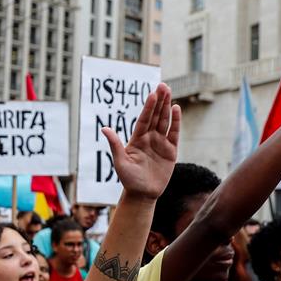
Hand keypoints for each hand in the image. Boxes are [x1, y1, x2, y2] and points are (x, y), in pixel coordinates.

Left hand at [101, 82, 179, 200]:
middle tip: (163, 85)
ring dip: (167, 107)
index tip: (152, 93)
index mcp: (137, 139)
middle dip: (159, 101)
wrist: (142, 194)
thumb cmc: (129, 179)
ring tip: (169, 92)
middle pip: (155, 116)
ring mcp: (160, 143)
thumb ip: (115, 144)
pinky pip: (174, 134)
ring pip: (165, 122)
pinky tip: (176, 110)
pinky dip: (176, 122)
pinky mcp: (170, 151)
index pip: (144, 119)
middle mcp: (149, 138)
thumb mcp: (120, 162)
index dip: (148, 107)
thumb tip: (104, 128)